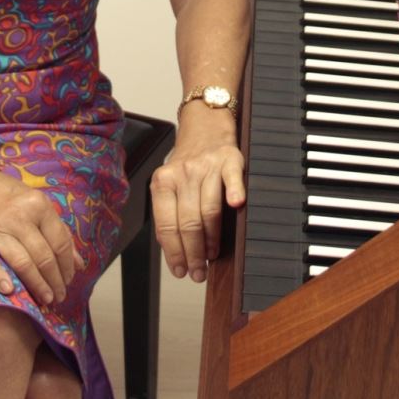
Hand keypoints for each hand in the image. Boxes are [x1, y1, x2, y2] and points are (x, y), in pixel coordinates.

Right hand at [0, 171, 80, 305]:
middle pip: (43, 256)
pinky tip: (10, 291)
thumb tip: (79, 263)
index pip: (60, 242)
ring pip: (22, 262)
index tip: (69, 280)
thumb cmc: (6, 194)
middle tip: (59, 297)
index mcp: (38, 205)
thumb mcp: (37, 204)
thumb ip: (58, 231)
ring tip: (45, 300)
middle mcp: (19, 216)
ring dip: (36, 285)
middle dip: (54, 281)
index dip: (67, 266)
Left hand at [151, 108, 245, 282]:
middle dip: (193, 253)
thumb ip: (170, 214)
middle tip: (198, 273)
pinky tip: (237, 206)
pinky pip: (231, 178)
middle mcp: (181, 174)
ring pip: (208, 209)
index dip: (174, 252)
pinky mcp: (229, 158)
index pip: (166, 225)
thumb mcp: (170, 185)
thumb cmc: (187, 164)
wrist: (203, 126)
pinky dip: (234, 192)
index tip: (181, 271)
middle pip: (188, 222)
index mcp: (162, 182)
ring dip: (211, 239)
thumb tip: (176, 254)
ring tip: (211, 256)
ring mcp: (206, 166)